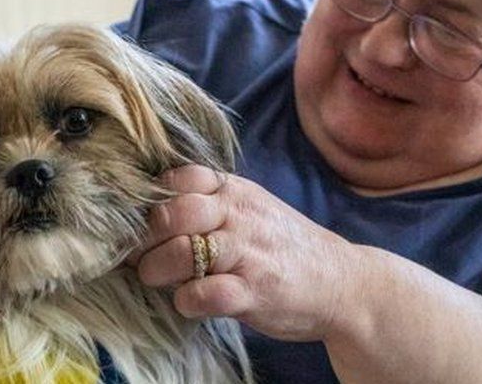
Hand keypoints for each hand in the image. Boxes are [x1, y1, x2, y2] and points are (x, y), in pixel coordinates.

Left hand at [129, 165, 361, 341]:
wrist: (344, 283)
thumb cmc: (282, 248)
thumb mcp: (250, 208)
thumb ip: (207, 202)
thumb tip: (145, 213)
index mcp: (234, 190)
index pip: (176, 178)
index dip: (148, 202)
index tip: (137, 223)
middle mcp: (239, 214)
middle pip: (170, 213)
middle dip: (143, 238)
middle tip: (137, 256)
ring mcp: (248, 253)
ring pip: (181, 251)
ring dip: (156, 269)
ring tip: (156, 279)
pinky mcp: (254, 292)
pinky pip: (203, 294)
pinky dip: (185, 301)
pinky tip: (189, 302)